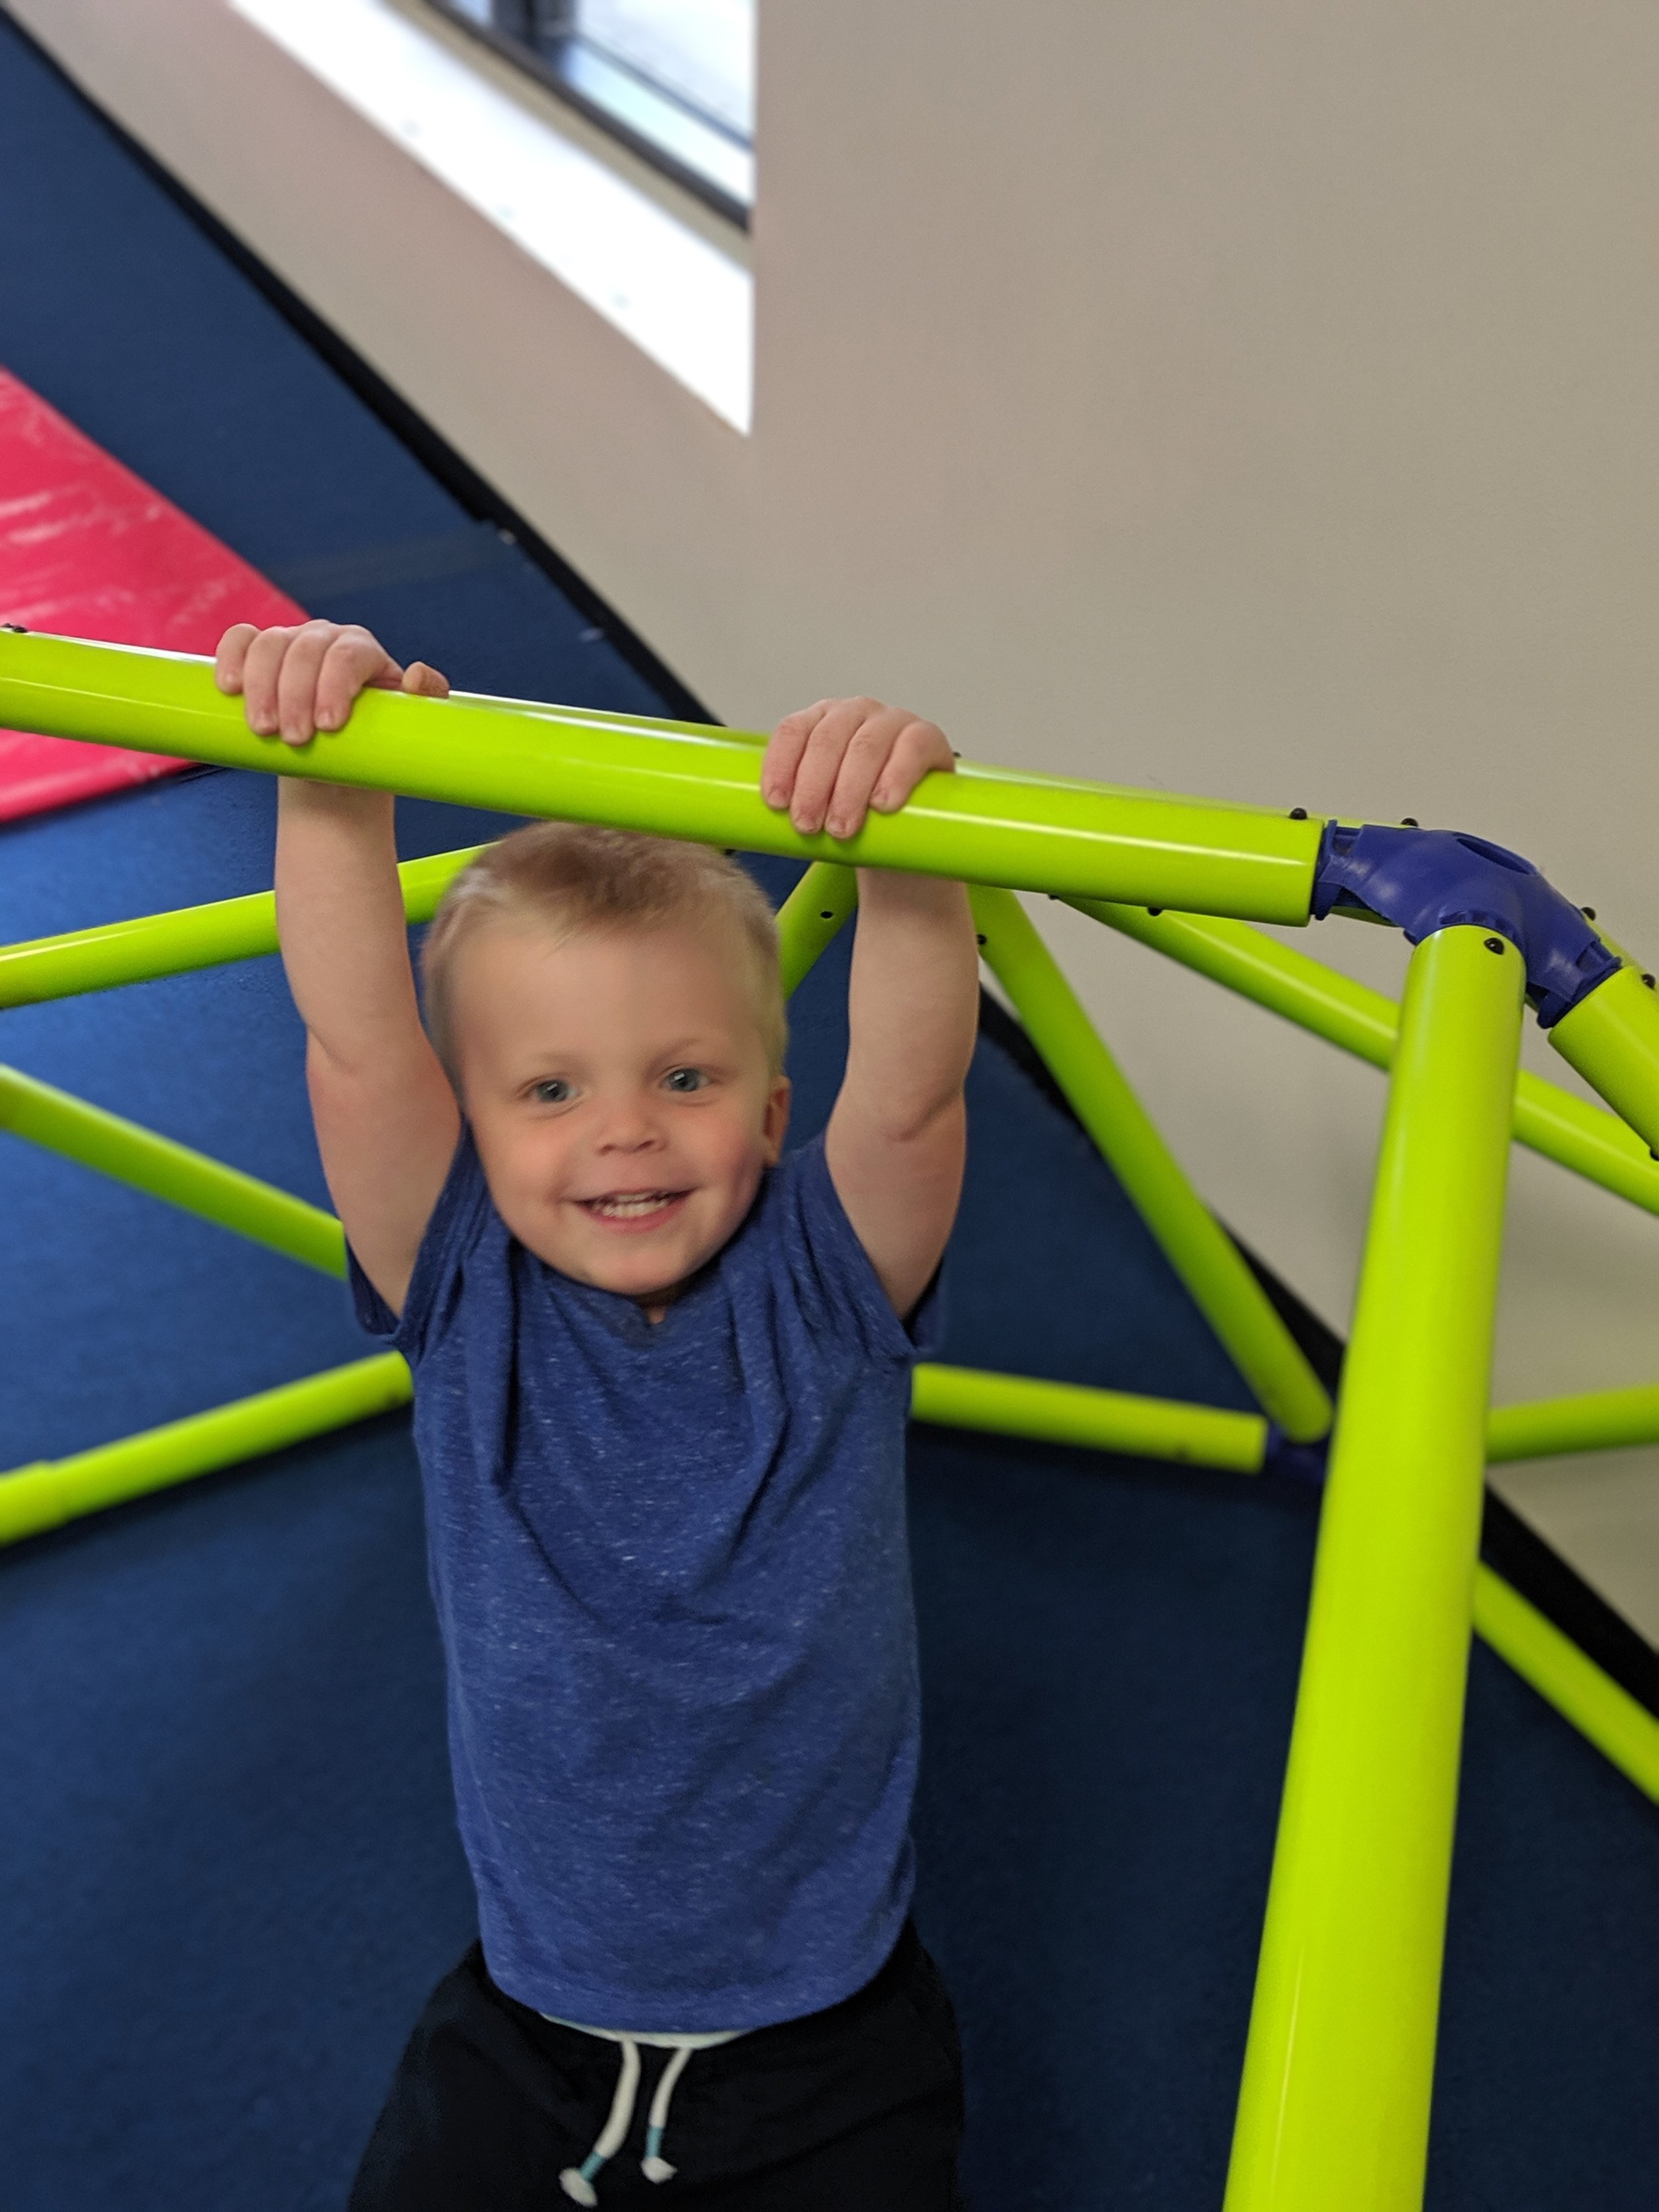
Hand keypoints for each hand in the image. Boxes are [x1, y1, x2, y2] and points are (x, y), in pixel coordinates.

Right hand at [214, 620, 448, 745]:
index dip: (335, 685)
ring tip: (264, 730)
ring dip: (261, 686)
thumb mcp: (404, 729)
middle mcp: (325, 638)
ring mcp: (289, 642)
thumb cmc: (371, 745)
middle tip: (295, 739)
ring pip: (269, 645)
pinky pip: (239, 640)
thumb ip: (425, 701)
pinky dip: (231, 658)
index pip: (347, 656)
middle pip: (304, 651)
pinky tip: (229, 688)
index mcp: (361, 650)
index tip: (329, 726)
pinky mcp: (257, 654)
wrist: (334, 765)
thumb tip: (418, 674)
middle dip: (296, 695)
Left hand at [762, 696, 953, 841]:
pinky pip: (912, 748)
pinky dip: (896, 775)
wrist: (911, 835)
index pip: (792, 731)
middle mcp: (855, 713)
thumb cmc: (857, 819)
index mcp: (820, 721)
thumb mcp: (820, 808)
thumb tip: (747, 829)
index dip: (781, 764)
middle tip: (807, 827)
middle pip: (827, 739)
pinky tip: (883, 803)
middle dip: (813, 786)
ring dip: (849, 789)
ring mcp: (893, 721)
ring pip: (866, 746)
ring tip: (842, 829)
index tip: (775, 803)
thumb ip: (793, 805)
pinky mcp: (928, 738)